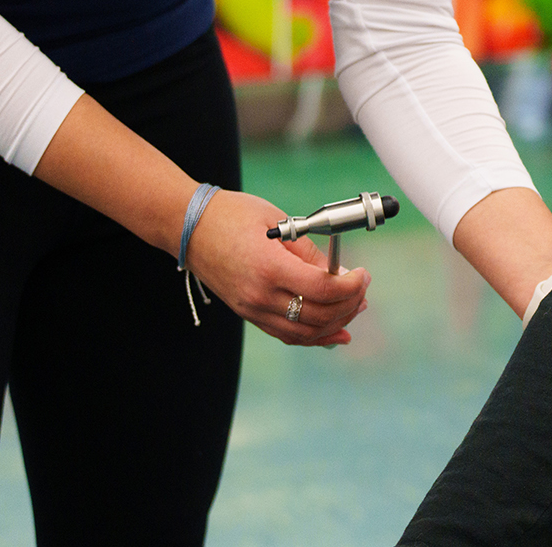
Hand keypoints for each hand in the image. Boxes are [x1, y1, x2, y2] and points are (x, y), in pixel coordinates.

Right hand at [185, 188, 370, 345]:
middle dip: (348, 304)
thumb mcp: (277, 221)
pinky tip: (335, 332)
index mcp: (268, 267)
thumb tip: (338, 273)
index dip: (350, 286)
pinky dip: (314, 337)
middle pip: (317, 315)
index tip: (363, 275)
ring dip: (335, 323)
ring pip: (304, 332)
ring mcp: (251, 309)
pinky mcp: (248, 314)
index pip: (321, 288)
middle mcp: (259, 295)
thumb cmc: (231, 215)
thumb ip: (308, 250)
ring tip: (355, 308)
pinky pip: (286, 334)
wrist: (188, 227)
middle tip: (363, 289)